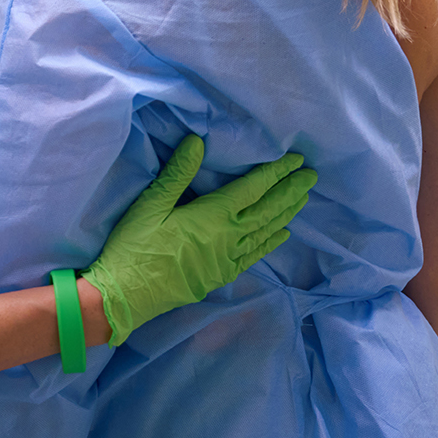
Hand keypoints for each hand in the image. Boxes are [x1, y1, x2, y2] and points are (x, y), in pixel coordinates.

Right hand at [82, 135, 316, 344]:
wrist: (126, 295)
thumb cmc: (135, 246)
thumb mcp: (151, 204)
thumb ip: (177, 173)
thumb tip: (198, 141)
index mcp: (212, 216)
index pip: (252, 189)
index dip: (275, 173)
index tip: (296, 161)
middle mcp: (228, 237)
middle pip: (267, 210)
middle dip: (290, 192)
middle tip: (311, 177)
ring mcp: (227, 258)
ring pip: (265, 232)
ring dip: (286, 214)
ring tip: (303, 199)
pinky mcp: (221, 274)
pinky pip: (254, 255)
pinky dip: (271, 242)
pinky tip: (282, 234)